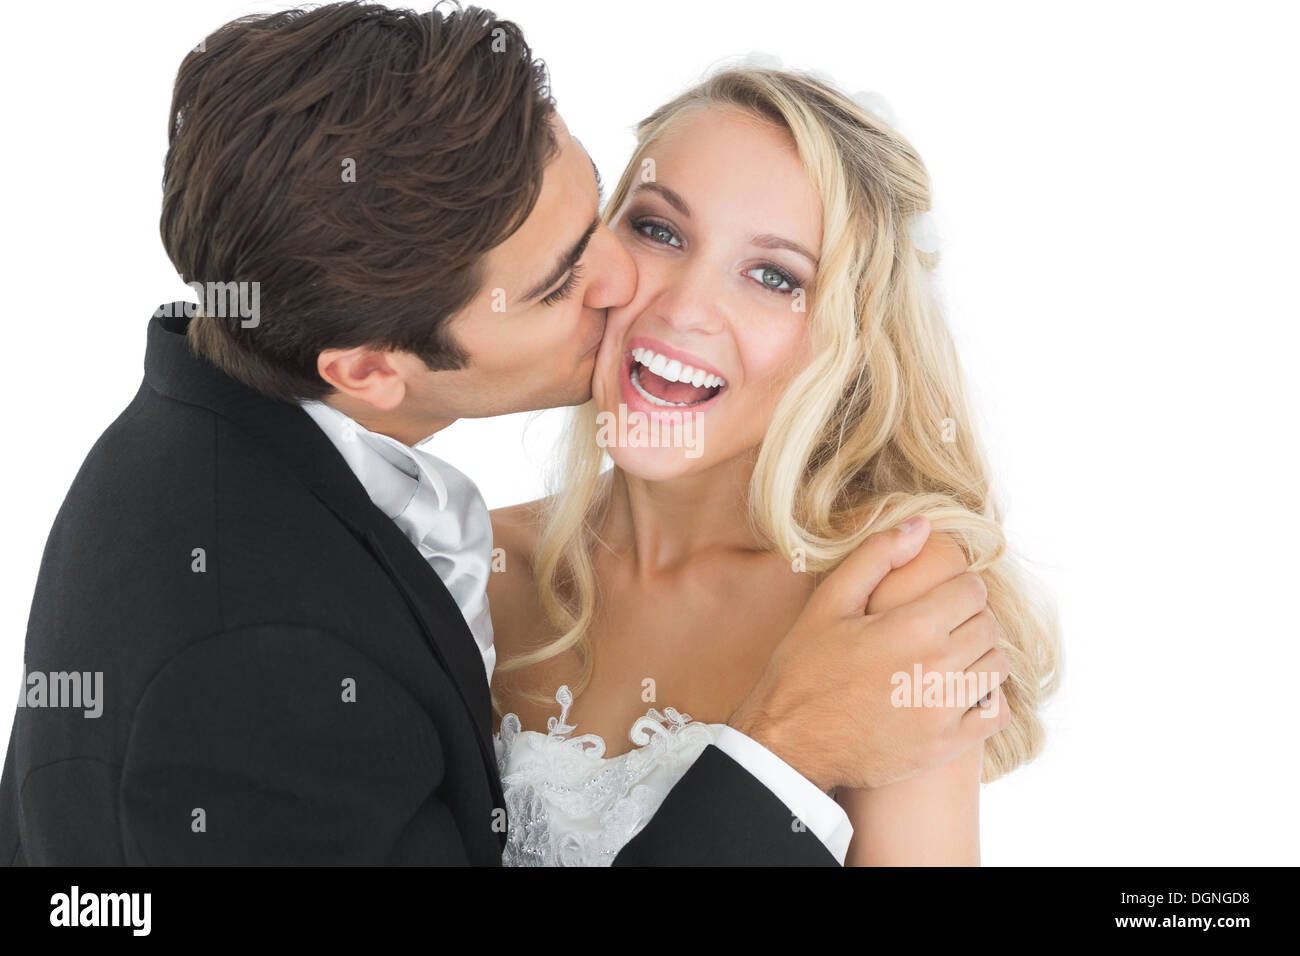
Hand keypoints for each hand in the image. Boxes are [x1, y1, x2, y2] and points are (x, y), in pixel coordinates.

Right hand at [727, 516, 1009, 791]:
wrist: (789, 742)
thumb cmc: (804, 670)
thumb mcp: (829, 603)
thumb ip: (876, 556)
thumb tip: (921, 524)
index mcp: (913, 626)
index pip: (973, 590)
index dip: (958, 587)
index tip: (940, 597)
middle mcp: (938, 667)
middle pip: (989, 627)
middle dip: (970, 619)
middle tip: (942, 625)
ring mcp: (945, 710)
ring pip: (997, 667)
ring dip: (980, 656)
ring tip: (950, 657)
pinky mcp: (946, 744)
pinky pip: (996, 713)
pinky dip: (987, 699)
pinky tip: (959, 693)